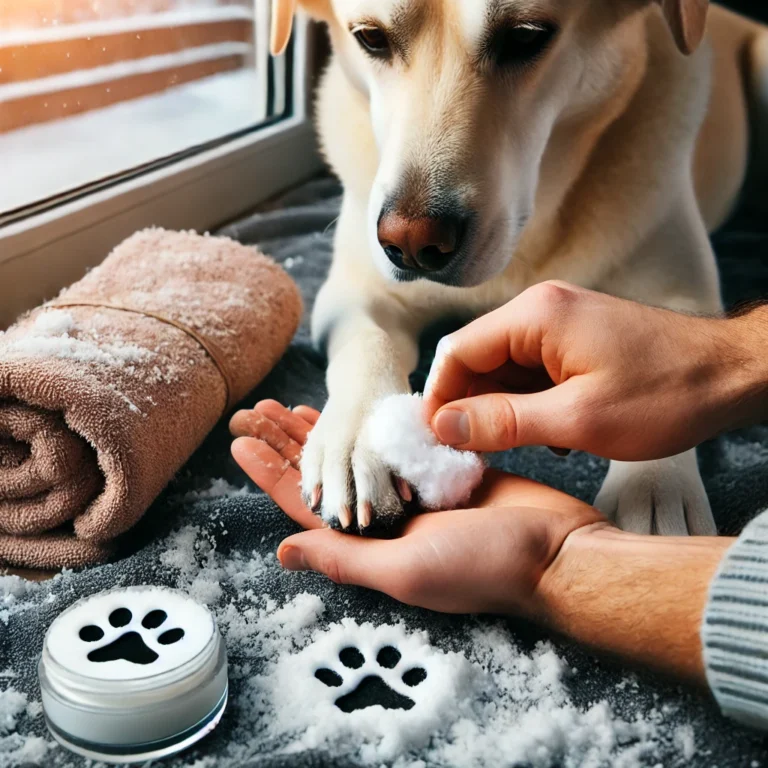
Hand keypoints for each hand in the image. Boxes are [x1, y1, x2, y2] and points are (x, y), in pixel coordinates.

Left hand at [230, 401, 604, 615]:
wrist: (557, 548)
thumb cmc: (485, 566)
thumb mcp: (407, 569)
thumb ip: (346, 560)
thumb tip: (281, 552)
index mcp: (373, 543)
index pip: (307, 504)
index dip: (271, 473)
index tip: (239, 441)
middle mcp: (389, 518)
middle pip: (327, 473)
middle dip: (289, 443)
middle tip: (257, 409)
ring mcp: (418, 490)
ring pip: (359, 453)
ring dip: (327, 427)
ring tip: (293, 402)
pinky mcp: (446, 467)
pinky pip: (399, 441)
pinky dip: (375, 421)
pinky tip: (356, 402)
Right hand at [423, 281, 756, 460]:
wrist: (734, 374)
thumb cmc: (668, 392)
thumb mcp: (578, 420)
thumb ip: (504, 422)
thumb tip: (443, 426)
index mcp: (535, 317)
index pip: (456, 353)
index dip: (438, 399)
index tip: (435, 442)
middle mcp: (540, 311)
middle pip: (476, 360)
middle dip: (471, 408)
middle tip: (475, 454)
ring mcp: (559, 324)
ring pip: (503, 370)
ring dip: (504, 410)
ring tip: (529, 445)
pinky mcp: (575, 341)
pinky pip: (531, 372)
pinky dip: (531, 404)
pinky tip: (554, 432)